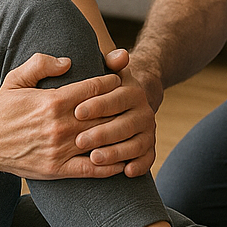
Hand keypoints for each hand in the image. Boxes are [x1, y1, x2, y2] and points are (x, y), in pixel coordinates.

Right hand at [0, 53, 126, 179]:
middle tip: (132, 101)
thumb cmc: (3, 109)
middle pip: (103, 114)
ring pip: (100, 140)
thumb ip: (40, 64)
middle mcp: (59, 126)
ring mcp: (60, 149)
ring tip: (133, 127)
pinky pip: (92, 169)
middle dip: (120, 106)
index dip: (110, 82)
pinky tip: (124, 160)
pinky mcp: (57, 169)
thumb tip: (68, 61)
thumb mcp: (15, 79)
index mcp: (52, 101)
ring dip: (120, 134)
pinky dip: (110, 166)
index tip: (118, 80)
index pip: (93, 89)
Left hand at [72, 49, 156, 177]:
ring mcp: (148, 130)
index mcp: (131, 91)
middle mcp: (143, 110)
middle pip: (124, 124)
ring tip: (95, 158)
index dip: (97, 104)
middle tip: (79, 141)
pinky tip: (125, 172)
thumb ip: (110, 60)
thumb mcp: (109, 70)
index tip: (77, 111)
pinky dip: (139, 166)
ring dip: (117, 152)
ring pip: (136, 144)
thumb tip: (121, 54)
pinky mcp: (149, 147)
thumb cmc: (107, 87)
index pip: (115, 98)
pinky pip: (148, 158)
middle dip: (102, 133)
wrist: (132, 101)